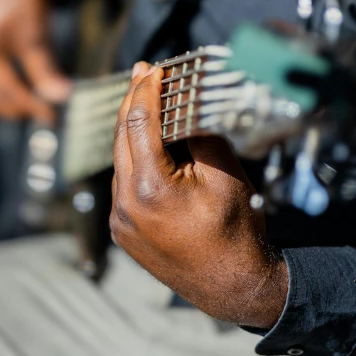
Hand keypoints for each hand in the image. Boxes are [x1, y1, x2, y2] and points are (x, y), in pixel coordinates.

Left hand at [110, 62, 287, 328]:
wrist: (232, 287)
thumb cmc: (236, 232)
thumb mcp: (226, 176)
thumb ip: (201, 137)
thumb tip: (185, 105)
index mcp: (150, 189)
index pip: (140, 124)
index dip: (145, 90)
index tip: (150, 68)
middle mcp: (125, 204)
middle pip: (121, 138)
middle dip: (132, 103)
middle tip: (142, 74)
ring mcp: (119, 220)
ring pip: (119, 161)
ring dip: (131, 131)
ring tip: (145, 104)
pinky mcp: (121, 230)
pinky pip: (121, 184)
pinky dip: (132, 160)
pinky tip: (145, 146)